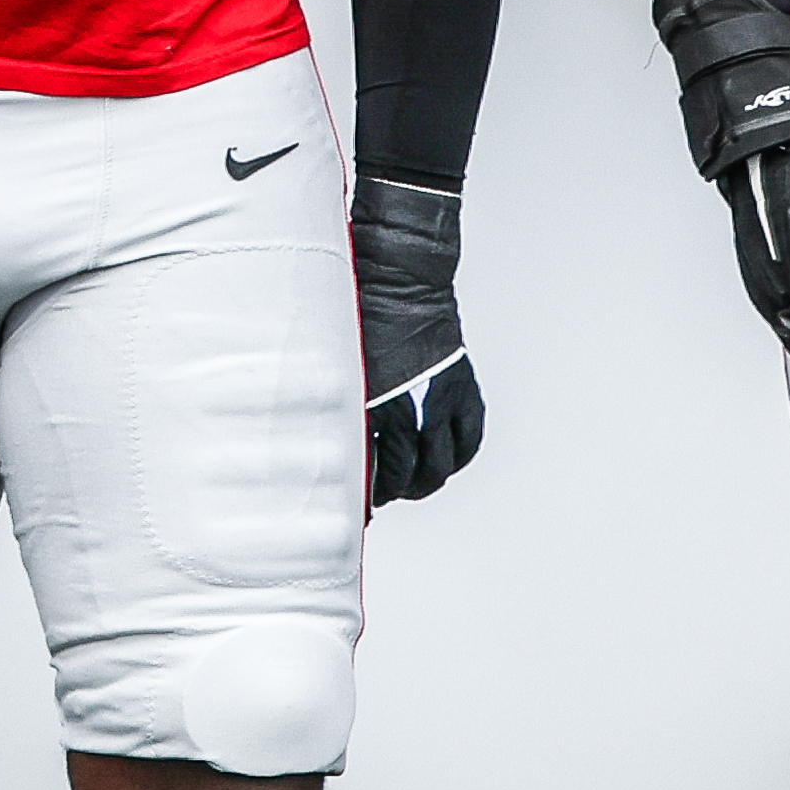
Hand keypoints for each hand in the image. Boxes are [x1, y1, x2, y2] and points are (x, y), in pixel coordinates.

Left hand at [354, 172, 479, 504]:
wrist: (400, 282)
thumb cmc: (356, 316)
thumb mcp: (332, 366)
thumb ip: (333, 405)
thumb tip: (318, 436)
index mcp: (373, 408)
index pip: (371, 474)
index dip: (362, 498)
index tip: (352, 507)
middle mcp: (411, 412)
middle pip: (409, 477)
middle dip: (392, 493)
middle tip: (379, 496)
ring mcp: (442, 403)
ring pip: (442, 466)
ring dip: (425, 482)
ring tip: (409, 485)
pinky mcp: (463, 391)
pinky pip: (470, 440)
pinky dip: (458, 457)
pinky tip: (443, 460)